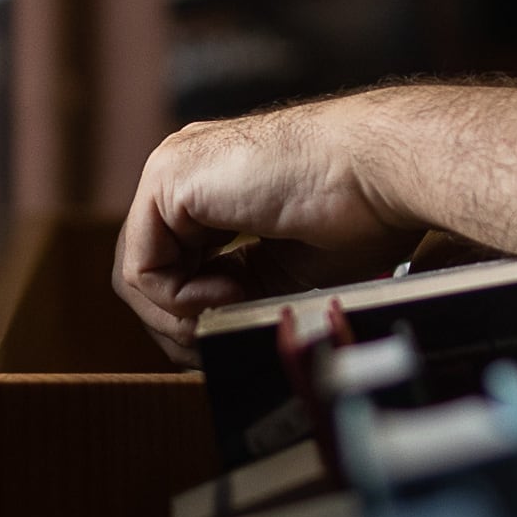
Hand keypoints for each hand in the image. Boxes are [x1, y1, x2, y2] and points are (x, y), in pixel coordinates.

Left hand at [113, 99, 427, 359]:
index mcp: (213, 192)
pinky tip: (229, 292)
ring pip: (139, 277)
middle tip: (226, 335)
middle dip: (184, 323)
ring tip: (235, 311)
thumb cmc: (357, 215)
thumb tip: (204, 344)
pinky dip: (179, 301)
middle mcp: (186, 177)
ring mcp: (172, 172)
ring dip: (183, 317)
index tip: (242, 330)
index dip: (200, 317)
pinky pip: (141, 270)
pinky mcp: (166, 181)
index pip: (176, 269)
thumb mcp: (284, 273)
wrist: (376, 174)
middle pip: (151, 274)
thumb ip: (238, 296)